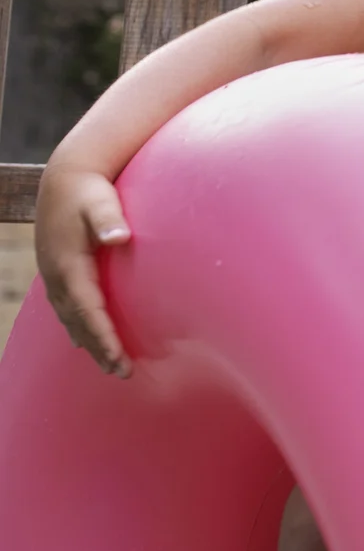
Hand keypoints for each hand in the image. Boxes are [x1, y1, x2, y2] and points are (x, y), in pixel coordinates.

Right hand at [33, 164, 133, 377]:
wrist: (64, 178)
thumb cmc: (89, 191)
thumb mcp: (100, 202)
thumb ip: (109, 219)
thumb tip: (120, 237)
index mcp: (69, 265)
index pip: (88, 310)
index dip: (103, 336)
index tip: (119, 358)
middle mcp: (58, 276)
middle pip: (78, 322)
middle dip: (99, 348)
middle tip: (122, 372)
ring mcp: (54, 275)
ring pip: (70, 318)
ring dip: (89, 341)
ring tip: (109, 364)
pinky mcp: (58, 271)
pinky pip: (67, 307)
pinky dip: (79, 325)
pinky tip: (87, 337)